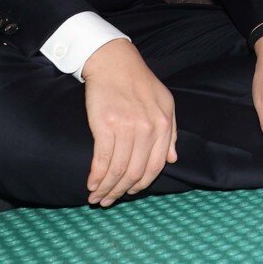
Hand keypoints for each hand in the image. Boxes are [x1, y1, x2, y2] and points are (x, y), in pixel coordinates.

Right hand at [81, 38, 176, 206]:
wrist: (114, 62)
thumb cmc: (140, 82)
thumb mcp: (165, 103)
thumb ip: (171, 132)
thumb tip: (172, 160)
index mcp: (164, 124)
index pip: (155, 166)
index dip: (142, 184)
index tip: (130, 192)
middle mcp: (148, 128)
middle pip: (135, 172)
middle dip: (120, 191)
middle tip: (108, 201)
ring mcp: (127, 127)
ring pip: (117, 169)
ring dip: (106, 188)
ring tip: (96, 197)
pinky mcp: (105, 125)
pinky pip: (102, 160)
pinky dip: (96, 177)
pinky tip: (91, 184)